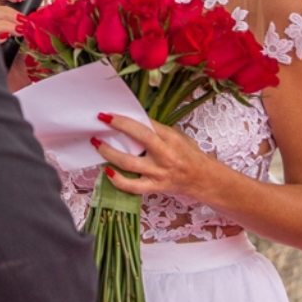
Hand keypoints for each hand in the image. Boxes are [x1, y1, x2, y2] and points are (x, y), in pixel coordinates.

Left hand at [91, 113, 215, 199]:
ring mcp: (159, 172)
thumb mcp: (178, 136)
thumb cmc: (189, 155)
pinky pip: (132, 186)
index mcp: (171, 138)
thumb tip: (132, 121)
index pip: (146, 124)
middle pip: (140, 139)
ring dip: (109, 153)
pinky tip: (107, 172)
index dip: (125, 119)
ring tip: (97, 144)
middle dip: (118, 127)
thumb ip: (158, 130)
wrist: (204, 179)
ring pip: (129, 163)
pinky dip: (117, 180)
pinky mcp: (155, 187)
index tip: (108, 115)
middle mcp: (165, 155)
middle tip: (100, 122)